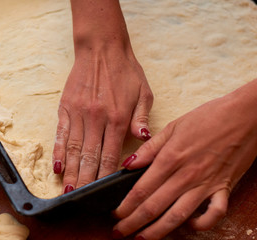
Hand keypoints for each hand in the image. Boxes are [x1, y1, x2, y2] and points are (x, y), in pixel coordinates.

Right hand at [52, 0, 152, 192]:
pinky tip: (57, 166)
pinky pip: (61, 133)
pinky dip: (59, 151)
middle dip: (85, 181)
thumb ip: (142, 118)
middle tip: (80, 199)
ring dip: (71, 171)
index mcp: (118, 118)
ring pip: (74, 149)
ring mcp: (79, 113)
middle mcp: (97, 118)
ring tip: (67, 190)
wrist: (102, 49)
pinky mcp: (66, 107)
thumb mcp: (144, 93)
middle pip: (90, 157)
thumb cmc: (126, 71)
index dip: (105, 176)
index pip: (111, 155)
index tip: (101, 192)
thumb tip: (144, 141)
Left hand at [113, 79, 256, 239]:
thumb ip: (149, 148)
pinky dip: (201, 224)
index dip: (125, 206)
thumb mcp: (173, 127)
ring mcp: (206, 184)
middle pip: (154, 206)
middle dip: (133, 223)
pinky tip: (188, 227)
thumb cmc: (208, 117)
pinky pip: (214, 214)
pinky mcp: (224, 188)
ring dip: (158, 231)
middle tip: (119, 232)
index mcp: (170, 158)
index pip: (141, 190)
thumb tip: (128, 163)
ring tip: (142, 239)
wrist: (246, 115)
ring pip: (178, 215)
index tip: (115, 214)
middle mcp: (186, 175)